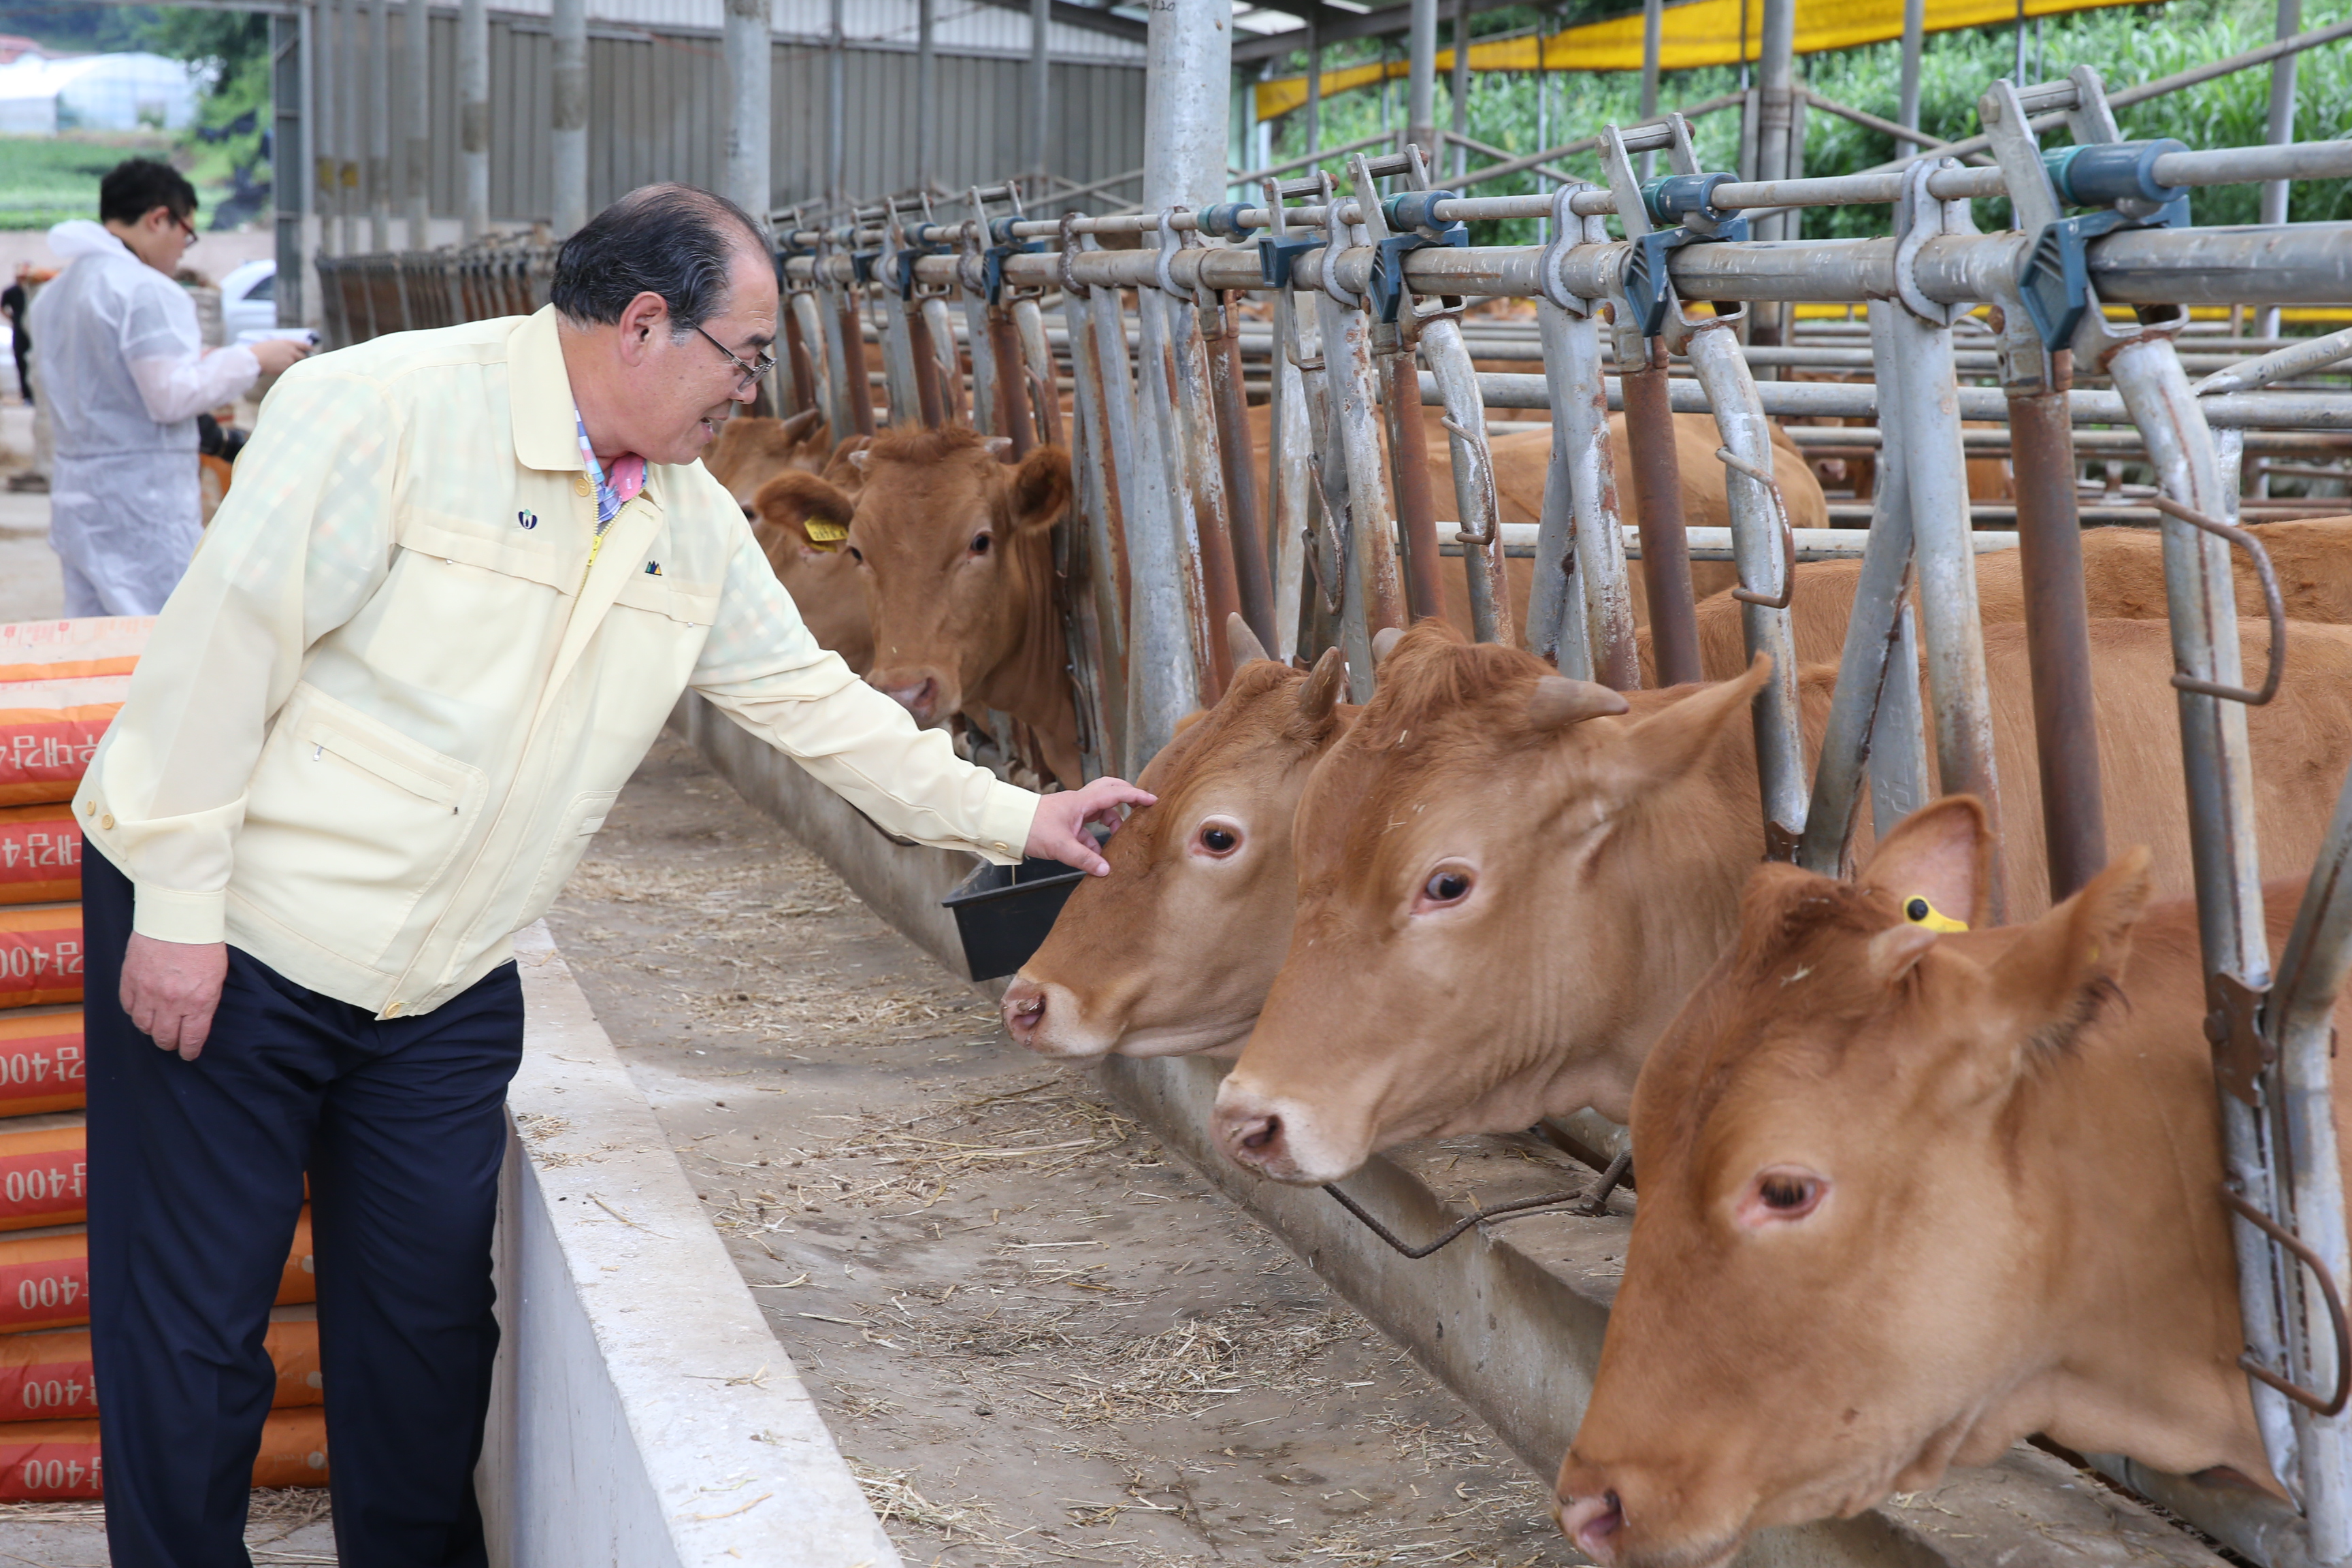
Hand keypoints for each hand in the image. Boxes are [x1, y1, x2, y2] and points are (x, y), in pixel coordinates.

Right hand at [120, 934, 227, 1060]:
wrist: (177, 918)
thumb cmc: (203, 944)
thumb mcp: (217, 976)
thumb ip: (205, 1001)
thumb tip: (197, 1019)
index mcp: (199, 1001)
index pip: (191, 1039)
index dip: (189, 1051)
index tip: (189, 1054)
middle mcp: (172, 1002)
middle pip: (164, 1038)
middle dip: (169, 1044)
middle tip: (172, 1042)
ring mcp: (148, 992)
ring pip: (143, 1026)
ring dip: (151, 1029)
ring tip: (157, 1026)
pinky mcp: (130, 981)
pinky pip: (128, 1007)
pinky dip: (136, 1012)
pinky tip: (143, 1010)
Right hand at [249, 337, 311, 375]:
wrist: (254, 358)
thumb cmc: (260, 350)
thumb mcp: (273, 343)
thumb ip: (284, 347)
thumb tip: (290, 351)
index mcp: (288, 342)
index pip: (304, 345)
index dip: (309, 348)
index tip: (313, 351)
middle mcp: (291, 351)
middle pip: (304, 357)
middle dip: (304, 360)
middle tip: (303, 363)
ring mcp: (290, 360)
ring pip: (297, 365)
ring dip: (296, 367)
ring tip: (287, 368)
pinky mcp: (287, 369)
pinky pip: (291, 371)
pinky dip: (289, 372)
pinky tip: (282, 371)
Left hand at [1024, 776, 1155, 875]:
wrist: (1007, 824)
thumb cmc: (1031, 828)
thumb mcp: (1061, 846)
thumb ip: (1085, 858)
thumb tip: (1105, 870)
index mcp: (1081, 802)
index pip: (1115, 794)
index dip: (1136, 796)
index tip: (1153, 800)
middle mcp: (1079, 802)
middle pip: (1109, 791)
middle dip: (1127, 798)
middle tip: (1141, 807)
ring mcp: (1072, 811)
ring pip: (1099, 811)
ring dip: (1110, 824)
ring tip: (1117, 842)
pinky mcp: (1065, 822)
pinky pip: (1086, 827)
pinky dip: (1094, 838)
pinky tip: (1095, 855)